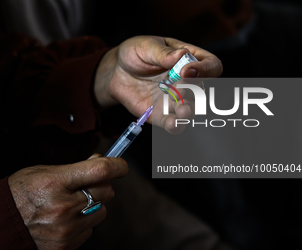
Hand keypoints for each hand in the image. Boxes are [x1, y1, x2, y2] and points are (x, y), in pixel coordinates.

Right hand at [8, 154, 127, 249]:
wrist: (3, 222)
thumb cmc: (23, 191)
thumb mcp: (46, 170)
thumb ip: (76, 167)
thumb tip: (101, 161)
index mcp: (56, 182)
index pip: (99, 171)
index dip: (117, 166)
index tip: (121, 166)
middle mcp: (62, 206)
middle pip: (105, 192)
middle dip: (101, 185)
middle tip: (87, 184)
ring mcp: (65, 228)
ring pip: (101, 211)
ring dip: (94, 205)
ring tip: (74, 203)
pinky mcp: (66, 243)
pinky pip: (90, 229)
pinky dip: (85, 222)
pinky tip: (68, 218)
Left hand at [94, 36, 221, 133]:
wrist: (116, 72)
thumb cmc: (134, 54)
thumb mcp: (146, 46)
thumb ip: (162, 53)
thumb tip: (181, 54)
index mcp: (188, 60)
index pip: (210, 65)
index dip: (204, 69)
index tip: (186, 71)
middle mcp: (186, 82)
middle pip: (203, 90)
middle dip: (193, 91)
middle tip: (179, 88)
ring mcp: (175, 99)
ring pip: (191, 110)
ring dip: (188, 111)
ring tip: (182, 110)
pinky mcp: (161, 114)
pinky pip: (173, 123)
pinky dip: (175, 126)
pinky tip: (172, 123)